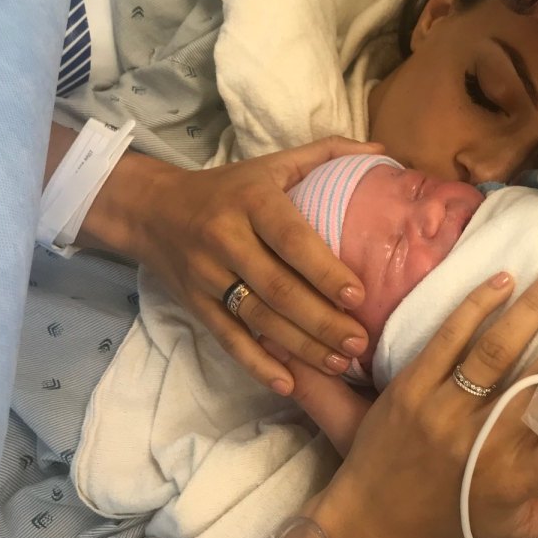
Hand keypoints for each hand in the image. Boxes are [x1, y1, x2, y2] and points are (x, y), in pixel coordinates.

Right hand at [78, 132, 380, 393]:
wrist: (153, 210)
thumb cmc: (231, 187)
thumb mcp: (274, 163)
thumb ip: (328, 154)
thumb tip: (383, 153)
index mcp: (252, 201)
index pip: (291, 238)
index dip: (324, 269)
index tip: (358, 294)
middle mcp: (226, 239)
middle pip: (277, 288)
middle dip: (322, 320)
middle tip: (360, 341)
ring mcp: (207, 276)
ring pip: (258, 320)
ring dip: (301, 347)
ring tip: (340, 362)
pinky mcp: (195, 306)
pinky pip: (228, 340)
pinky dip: (258, 365)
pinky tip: (290, 384)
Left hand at [285, 270, 537, 537]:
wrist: (373, 515)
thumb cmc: (455, 516)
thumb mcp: (518, 528)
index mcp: (514, 479)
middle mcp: (481, 443)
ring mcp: (443, 411)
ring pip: (496, 351)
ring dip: (533, 309)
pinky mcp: (411, 387)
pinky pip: (449, 338)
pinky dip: (477, 306)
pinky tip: (503, 281)